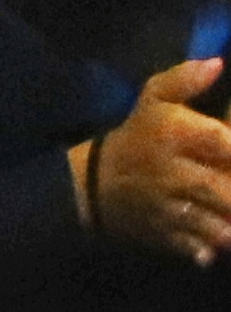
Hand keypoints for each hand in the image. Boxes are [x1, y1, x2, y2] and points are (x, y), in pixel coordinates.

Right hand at [80, 59, 230, 263]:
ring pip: (217, 222)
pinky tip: (213, 245)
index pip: (225, 141)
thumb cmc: (136, 136)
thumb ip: (184, 79)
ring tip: (229, 215)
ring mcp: (168, 206)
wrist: (94, 183)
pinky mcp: (165, 234)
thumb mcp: (152, 99)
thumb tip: (218, 64)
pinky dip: (208, 248)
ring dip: (228, 223)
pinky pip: (197, 246)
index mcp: (173, 133)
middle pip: (225, 188)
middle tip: (230, 183)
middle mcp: (173, 170)